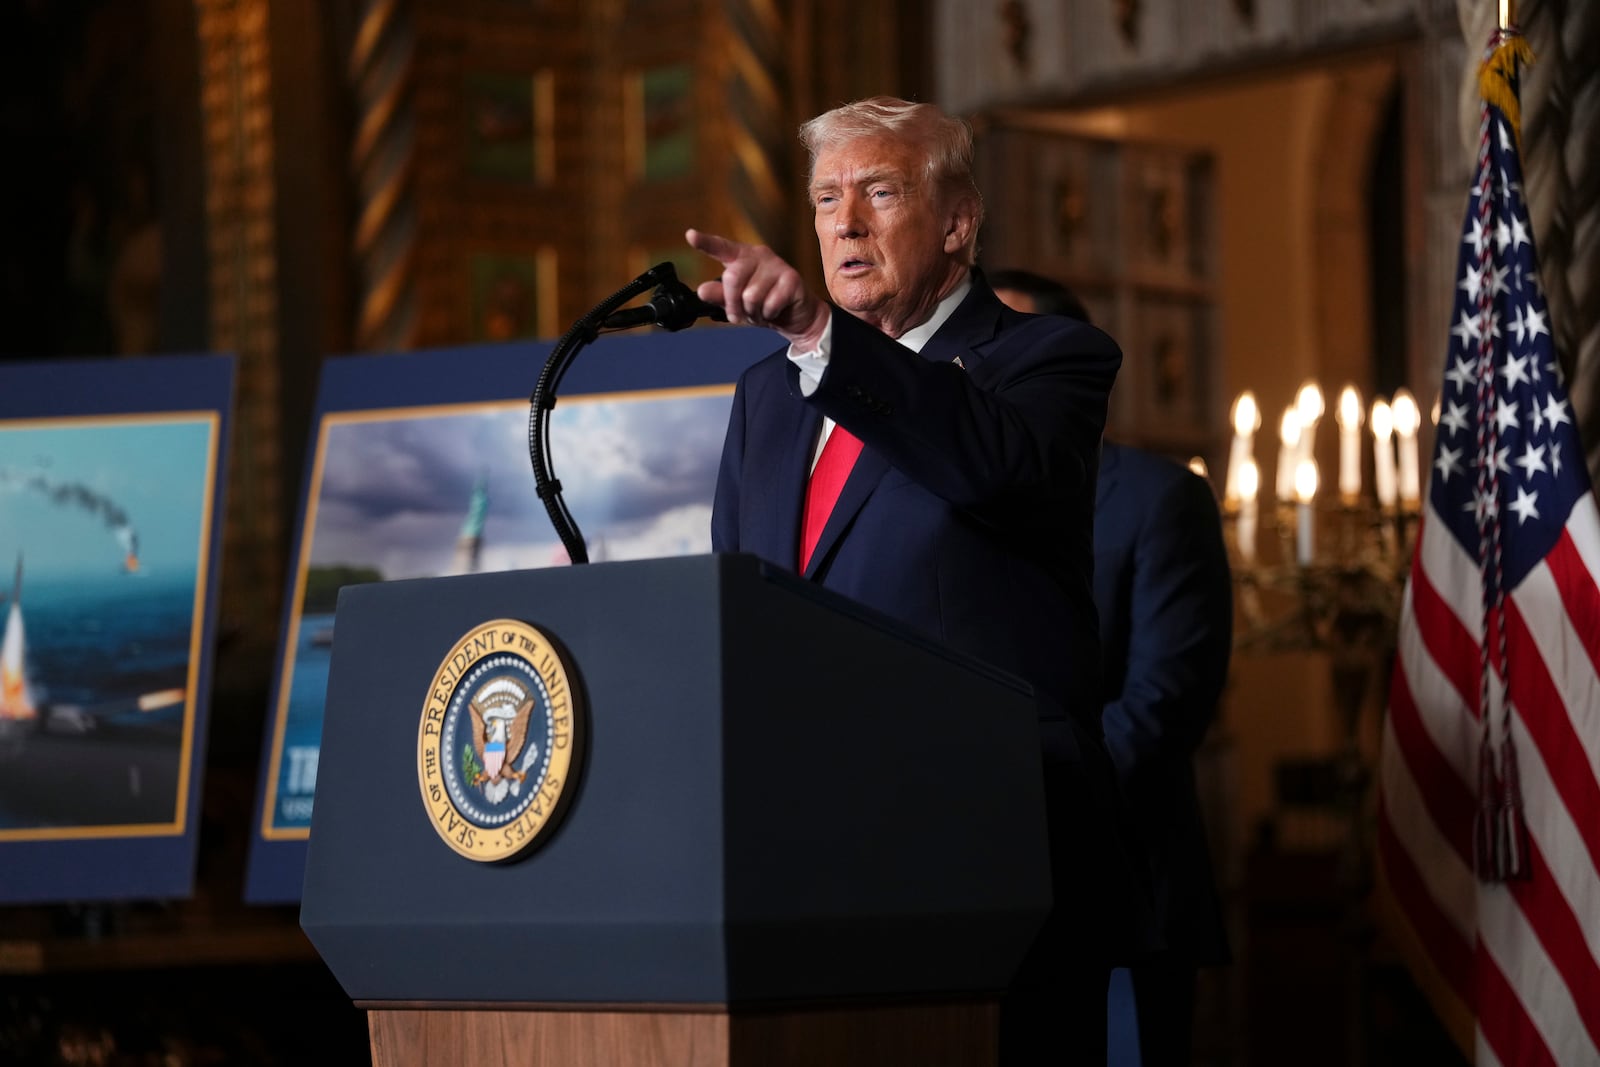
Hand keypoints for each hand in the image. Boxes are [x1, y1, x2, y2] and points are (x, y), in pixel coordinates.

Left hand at [686, 228, 829, 347]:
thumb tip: (702, 290)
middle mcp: (759, 255)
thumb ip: (719, 296)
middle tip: (740, 315)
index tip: (690, 235)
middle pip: (732, 277)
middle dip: (733, 304)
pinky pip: (770, 303)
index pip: (721, 248)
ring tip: (761, 311)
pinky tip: (775, 310)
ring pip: (751, 295)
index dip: (705, 242)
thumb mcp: (737, 303)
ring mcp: (777, 265)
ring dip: (753, 312)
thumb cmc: (763, 304)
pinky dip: (769, 314)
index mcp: (741, 257)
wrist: (796, 316)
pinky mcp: (792, 279)